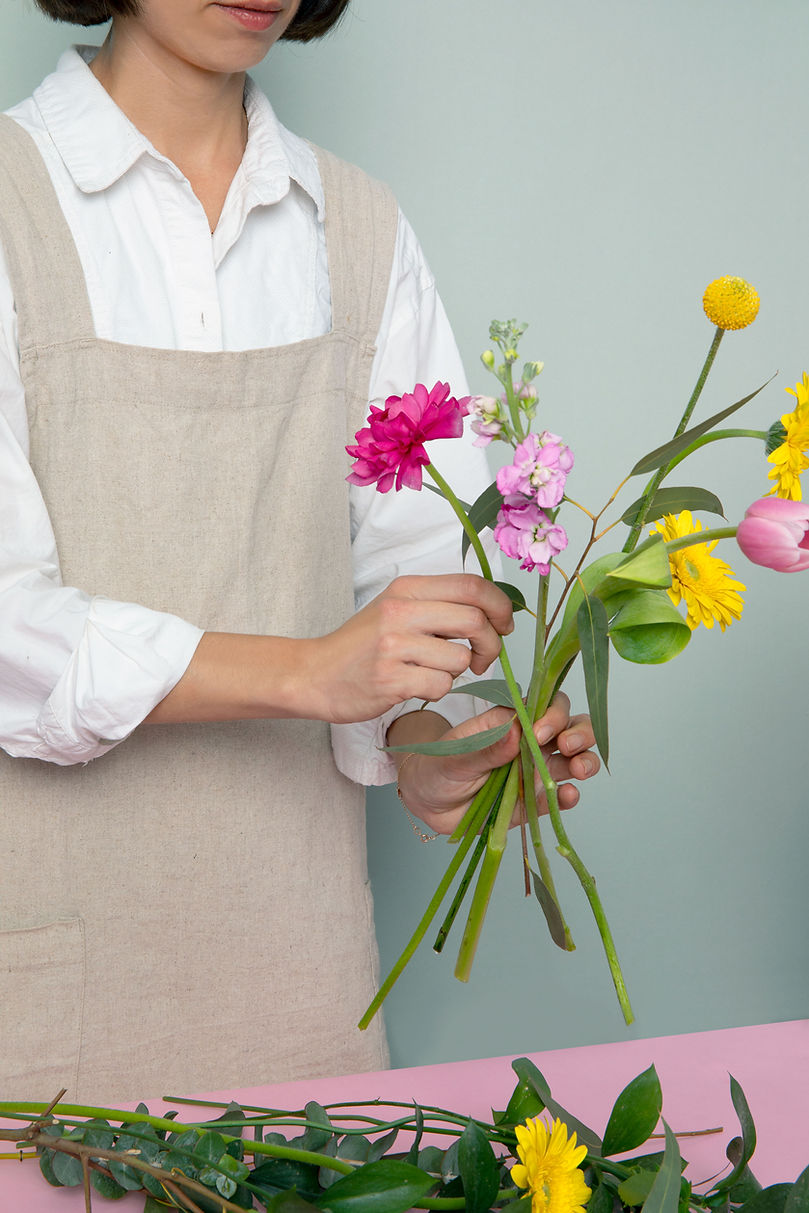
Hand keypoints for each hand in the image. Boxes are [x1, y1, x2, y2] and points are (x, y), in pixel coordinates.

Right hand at [307, 574, 514, 723]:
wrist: (314, 674)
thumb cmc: (361, 645)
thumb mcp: (395, 608)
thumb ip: (437, 604)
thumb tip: (492, 610)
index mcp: (406, 588)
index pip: (472, 585)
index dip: (500, 605)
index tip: (505, 624)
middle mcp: (400, 611)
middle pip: (475, 620)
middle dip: (491, 644)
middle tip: (483, 658)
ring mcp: (394, 645)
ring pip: (460, 658)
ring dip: (456, 672)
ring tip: (431, 671)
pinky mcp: (390, 679)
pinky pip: (441, 686)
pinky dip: (437, 691)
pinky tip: (416, 685)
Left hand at [391, 691, 598, 835]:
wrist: (428, 801)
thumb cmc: (440, 765)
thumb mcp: (456, 755)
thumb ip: (486, 749)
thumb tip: (517, 731)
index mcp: (513, 721)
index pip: (548, 705)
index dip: (554, 714)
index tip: (541, 731)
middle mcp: (532, 743)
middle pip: (573, 729)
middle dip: (581, 734)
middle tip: (568, 746)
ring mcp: (536, 772)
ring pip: (575, 762)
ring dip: (585, 762)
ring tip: (578, 771)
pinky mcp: (534, 801)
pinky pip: (558, 798)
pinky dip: (568, 797)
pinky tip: (567, 795)